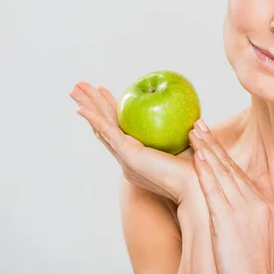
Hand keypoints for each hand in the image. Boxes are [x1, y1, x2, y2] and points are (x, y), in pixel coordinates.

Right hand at [69, 81, 198, 203]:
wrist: (199, 185)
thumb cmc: (199, 168)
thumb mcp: (188, 144)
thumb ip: (186, 134)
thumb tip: (194, 121)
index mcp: (139, 157)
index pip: (119, 129)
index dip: (109, 111)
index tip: (103, 94)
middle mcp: (128, 158)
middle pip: (106, 125)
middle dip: (92, 105)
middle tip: (79, 88)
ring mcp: (126, 158)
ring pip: (102, 126)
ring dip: (88, 106)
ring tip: (74, 89)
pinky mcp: (129, 156)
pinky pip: (108, 133)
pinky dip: (94, 120)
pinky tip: (81, 109)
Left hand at [188, 119, 273, 273]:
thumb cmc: (248, 267)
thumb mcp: (251, 233)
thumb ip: (240, 213)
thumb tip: (225, 202)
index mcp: (261, 205)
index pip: (237, 172)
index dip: (222, 153)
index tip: (209, 136)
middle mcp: (255, 203)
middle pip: (230, 167)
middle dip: (213, 144)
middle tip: (199, 124)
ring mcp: (244, 211)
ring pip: (222, 174)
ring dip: (207, 150)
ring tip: (194, 131)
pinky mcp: (229, 222)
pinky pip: (216, 192)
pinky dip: (206, 173)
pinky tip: (198, 158)